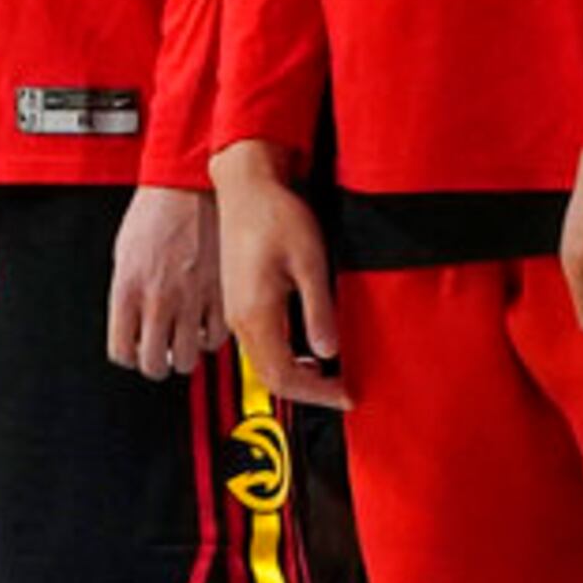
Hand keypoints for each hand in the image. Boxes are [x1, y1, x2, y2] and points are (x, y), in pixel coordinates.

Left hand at [103, 184, 225, 379]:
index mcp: (128, 290)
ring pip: (188, 358)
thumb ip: (126, 292)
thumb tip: (129, 322)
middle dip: (155, 364)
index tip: (133, 352)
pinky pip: (218, 338)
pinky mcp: (221, 295)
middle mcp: (159, 300)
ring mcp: (192, 300)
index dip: (127, 357)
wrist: (189, 187)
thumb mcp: (124, 254)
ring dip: (184, 355)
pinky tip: (205, 327)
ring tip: (183, 341)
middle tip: (160, 353)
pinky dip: (211, 339)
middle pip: (154, 364)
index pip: (121, 352)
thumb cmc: (155, 212)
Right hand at [213, 142, 348, 409]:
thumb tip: (329, 350)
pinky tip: (307, 351)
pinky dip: (284, 359)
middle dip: (308, 392)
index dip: (317, 393)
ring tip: (330, 376)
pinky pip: (259, 345)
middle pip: (269, 377)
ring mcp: (235, 310)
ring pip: (263, 364)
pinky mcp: (238, 301)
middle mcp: (239, 317)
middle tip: (342, 391)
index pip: (283, 376)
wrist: (245, 188)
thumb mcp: (310, 263)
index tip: (346, 394)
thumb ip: (318, 311)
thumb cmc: (274, 215)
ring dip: (296, 376)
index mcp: (255, 312)